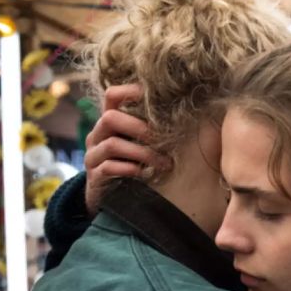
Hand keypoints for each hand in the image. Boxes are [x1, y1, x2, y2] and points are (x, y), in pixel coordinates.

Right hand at [83, 85, 164, 215]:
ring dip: (143, 153)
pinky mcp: (94, 177)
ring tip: (166, 164)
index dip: (131, 91)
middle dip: (141, 128)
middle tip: (166, 139)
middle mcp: (98, 135)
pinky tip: (146, 174)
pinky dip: (130, 169)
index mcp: (111, 121)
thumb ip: (157, 127)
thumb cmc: (136, 165)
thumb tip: (197, 112)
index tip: (155, 95)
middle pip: (110, 118)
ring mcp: (93, 156)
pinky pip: (109, 168)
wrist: (114, 199)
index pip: (113, 95)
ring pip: (113, 144)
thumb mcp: (145, 143)